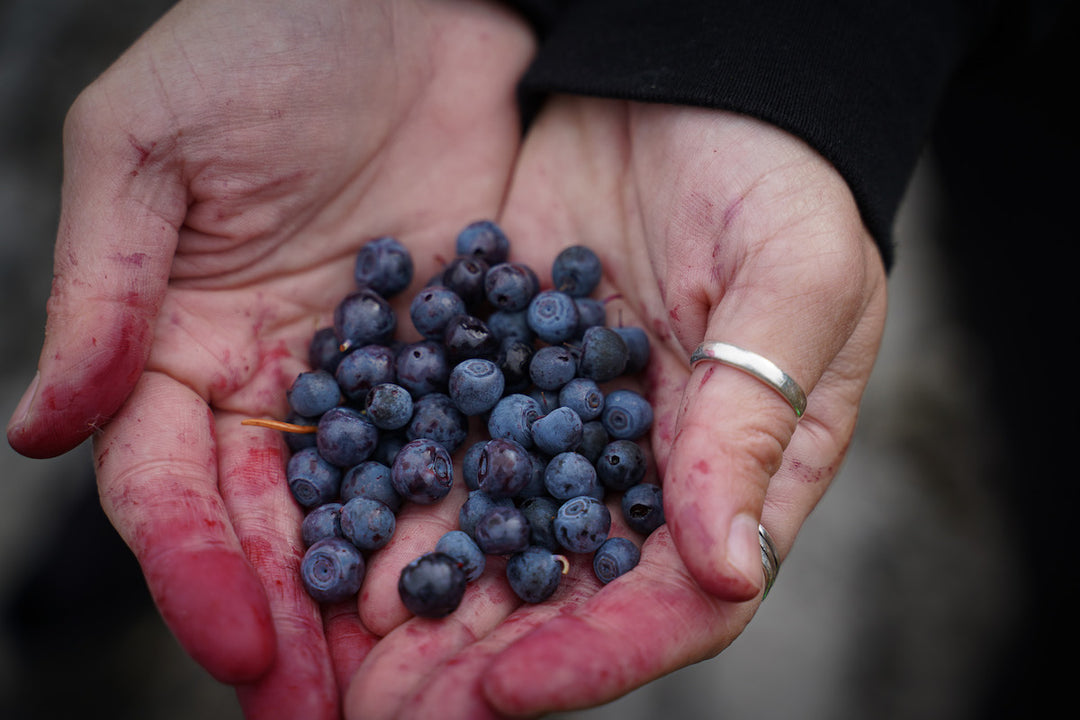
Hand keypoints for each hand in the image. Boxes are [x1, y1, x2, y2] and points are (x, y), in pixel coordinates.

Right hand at [5, 0, 533, 715]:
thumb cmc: (265, 39)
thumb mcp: (152, 145)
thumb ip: (102, 288)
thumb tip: (37, 426)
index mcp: (188, 345)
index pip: (178, 486)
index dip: (198, 567)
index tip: (238, 645)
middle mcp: (280, 380)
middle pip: (277, 526)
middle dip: (294, 625)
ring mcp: (378, 376)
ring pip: (371, 510)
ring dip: (383, 604)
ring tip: (414, 690)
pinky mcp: (468, 352)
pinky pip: (469, 450)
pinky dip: (476, 519)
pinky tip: (500, 584)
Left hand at [341, 97, 887, 717]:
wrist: (683, 79)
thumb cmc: (774, 171)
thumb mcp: (796, 275)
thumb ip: (754, 417)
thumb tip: (722, 565)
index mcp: (731, 470)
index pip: (672, 599)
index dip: (593, 654)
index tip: (505, 687)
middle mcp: (638, 471)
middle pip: (560, 594)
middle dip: (476, 660)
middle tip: (388, 709)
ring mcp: (557, 425)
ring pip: (486, 536)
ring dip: (416, 600)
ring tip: (339, 650)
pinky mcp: (490, 372)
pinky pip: (436, 446)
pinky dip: (385, 497)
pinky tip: (328, 533)